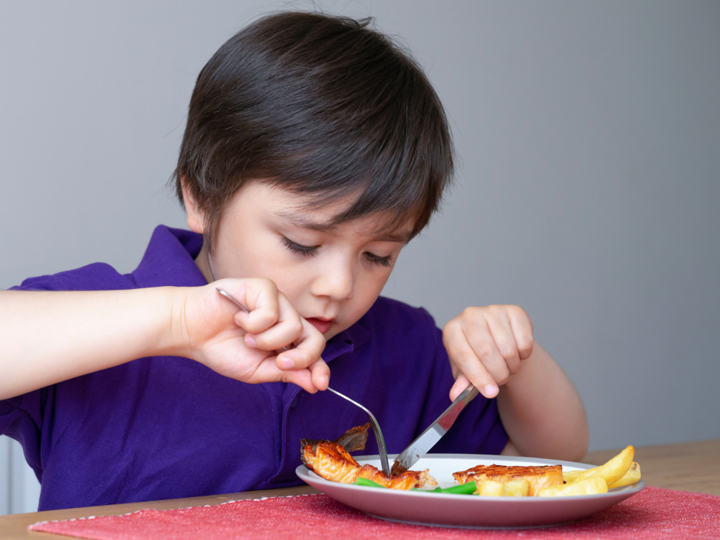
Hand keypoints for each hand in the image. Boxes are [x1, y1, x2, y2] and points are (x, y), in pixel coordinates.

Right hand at [172, 278, 327, 392]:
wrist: (191, 331)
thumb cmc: (222, 348)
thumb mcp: (257, 370)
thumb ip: (286, 373)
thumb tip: (315, 384)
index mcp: (287, 339)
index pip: (313, 352)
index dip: (320, 368)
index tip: (320, 384)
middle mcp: (286, 318)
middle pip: (315, 338)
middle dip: (301, 357)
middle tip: (279, 362)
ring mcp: (277, 301)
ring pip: (294, 326)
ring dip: (267, 340)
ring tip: (247, 337)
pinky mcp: (264, 287)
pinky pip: (273, 311)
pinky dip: (253, 323)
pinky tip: (239, 319)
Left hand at [443, 305, 533, 400]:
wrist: (497, 340)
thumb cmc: (477, 357)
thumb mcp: (466, 371)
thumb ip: (462, 383)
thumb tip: (456, 396)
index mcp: (452, 331)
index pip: (463, 355)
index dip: (478, 377)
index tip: (490, 393)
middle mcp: (469, 316)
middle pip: (486, 352)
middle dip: (497, 374)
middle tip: (500, 380)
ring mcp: (492, 310)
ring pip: (508, 349)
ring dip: (512, 366)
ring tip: (507, 366)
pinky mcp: (514, 311)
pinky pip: (525, 341)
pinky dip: (524, 355)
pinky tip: (517, 352)